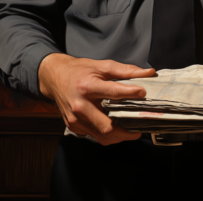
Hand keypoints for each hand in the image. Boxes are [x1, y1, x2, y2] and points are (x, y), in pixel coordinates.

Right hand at [38, 53, 155, 145]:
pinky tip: (116, 128)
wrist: (54, 77)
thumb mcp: (102, 66)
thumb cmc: (78, 71)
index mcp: (87, 87)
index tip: (143, 93)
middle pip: (107, 126)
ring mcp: (75, 119)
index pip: (113, 92)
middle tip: (140, 127)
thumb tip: (148, 73)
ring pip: (102, 136)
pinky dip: (108, 135)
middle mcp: (80, 105)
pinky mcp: (73, 126)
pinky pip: (94, 136)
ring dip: (119, 136)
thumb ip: (126, 71)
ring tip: (131, 131)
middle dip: (127, 131)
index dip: (131, 93)